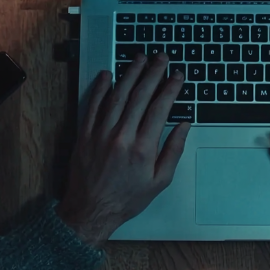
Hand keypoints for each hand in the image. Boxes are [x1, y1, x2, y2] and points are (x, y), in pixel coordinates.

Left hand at [58, 53, 189, 246]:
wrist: (91, 210)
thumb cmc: (126, 199)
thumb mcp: (159, 181)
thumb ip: (173, 150)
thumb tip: (184, 126)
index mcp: (143, 148)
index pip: (160, 108)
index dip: (170, 88)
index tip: (177, 76)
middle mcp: (122, 136)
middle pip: (140, 96)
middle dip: (153, 73)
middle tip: (161, 58)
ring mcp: (101, 134)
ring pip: (117, 95)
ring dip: (129, 74)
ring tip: (139, 59)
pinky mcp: (85, 135)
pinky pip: (92, 105)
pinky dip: (100, 88)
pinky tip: (107, 75)